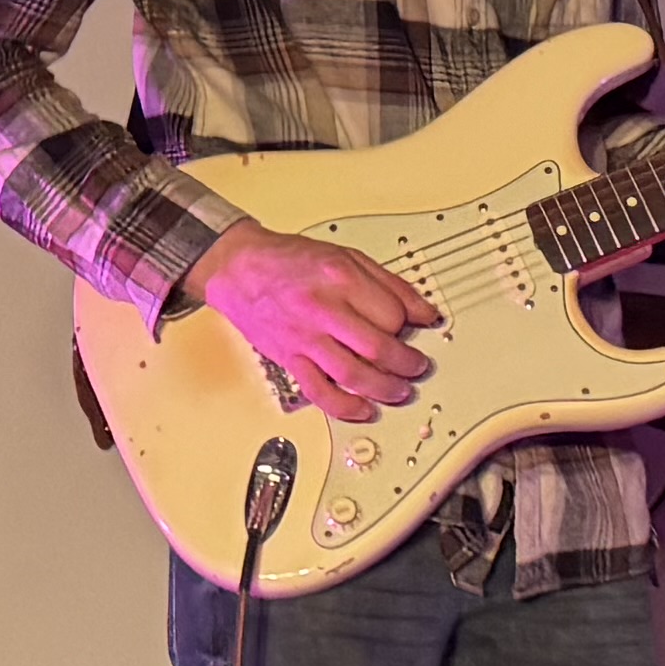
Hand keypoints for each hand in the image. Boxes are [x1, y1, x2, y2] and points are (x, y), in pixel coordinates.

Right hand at [180, 225, 439, 423]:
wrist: (239, 269)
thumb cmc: (290, 261)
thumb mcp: (347, 256)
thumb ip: (389, 284)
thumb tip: (425, 312)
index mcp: (341, 278)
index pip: (392, 314)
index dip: (410, 325)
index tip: (415, 330)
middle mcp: (323, 308)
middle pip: (378, 347)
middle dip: (406, 363)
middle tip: (416, 367)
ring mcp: (304, 337)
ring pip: (354, 374)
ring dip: (384, 388)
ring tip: (399, 390)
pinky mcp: (289, 358)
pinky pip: (319, 391)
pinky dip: (345, 407)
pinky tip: (363, 409)